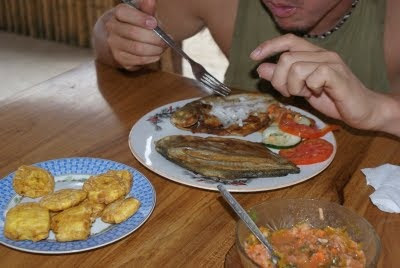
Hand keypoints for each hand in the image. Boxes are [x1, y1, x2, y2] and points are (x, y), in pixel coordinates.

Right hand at [104, 0, 167, 69]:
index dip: (140, 19)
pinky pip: (137, 60)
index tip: (154, 23)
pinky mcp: (119, 58)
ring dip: (154, 50)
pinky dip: (150, 58)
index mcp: (119, 13)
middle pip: (134, 33)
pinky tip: (156, 55)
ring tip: (162, 48)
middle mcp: (112, 27)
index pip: (125, 14)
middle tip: (165, 41)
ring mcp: (114, 44)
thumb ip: (147, 9)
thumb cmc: (138, 23)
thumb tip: (151, 0)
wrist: (122, 38)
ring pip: (137, 48)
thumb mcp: (143, 14)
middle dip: (153, 38)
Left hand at [250, 34, 378, 129]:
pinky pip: (312, 75)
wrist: (362, 111)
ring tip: (304, 93)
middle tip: (288, 92)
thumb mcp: (301, 89)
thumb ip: (283, 78)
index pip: (288, 40)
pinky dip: (309, 88)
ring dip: (293, 86)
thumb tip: (261, 68)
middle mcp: (322, 53)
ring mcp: (331, 63)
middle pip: (286, 58)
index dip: (269, 46)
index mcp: (313, 54)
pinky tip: (317, 93)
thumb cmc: (332, 99)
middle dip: (279, 79)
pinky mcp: (337, 74)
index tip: (254, 57)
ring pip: (295, 67)